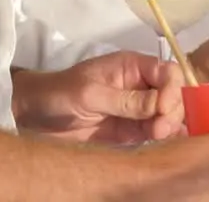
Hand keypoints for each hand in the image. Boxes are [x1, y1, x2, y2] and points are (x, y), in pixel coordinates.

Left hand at [11, 51, 183, 143]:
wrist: (35, 117)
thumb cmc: (60, 94)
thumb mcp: (90, 94)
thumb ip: (125, 100)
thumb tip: (159, 104)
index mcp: (133, 67)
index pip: (167, 72)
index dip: (172, 88)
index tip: (164, 107)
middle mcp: (141, 86)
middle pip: (173, 94)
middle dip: (173, 109)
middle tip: (160, 127)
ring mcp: (138, 109)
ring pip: (168, 114)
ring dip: (170, 124)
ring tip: (158, 135)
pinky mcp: (133, 129)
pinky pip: (156, 131)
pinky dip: (167, 135)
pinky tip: (171, 140)